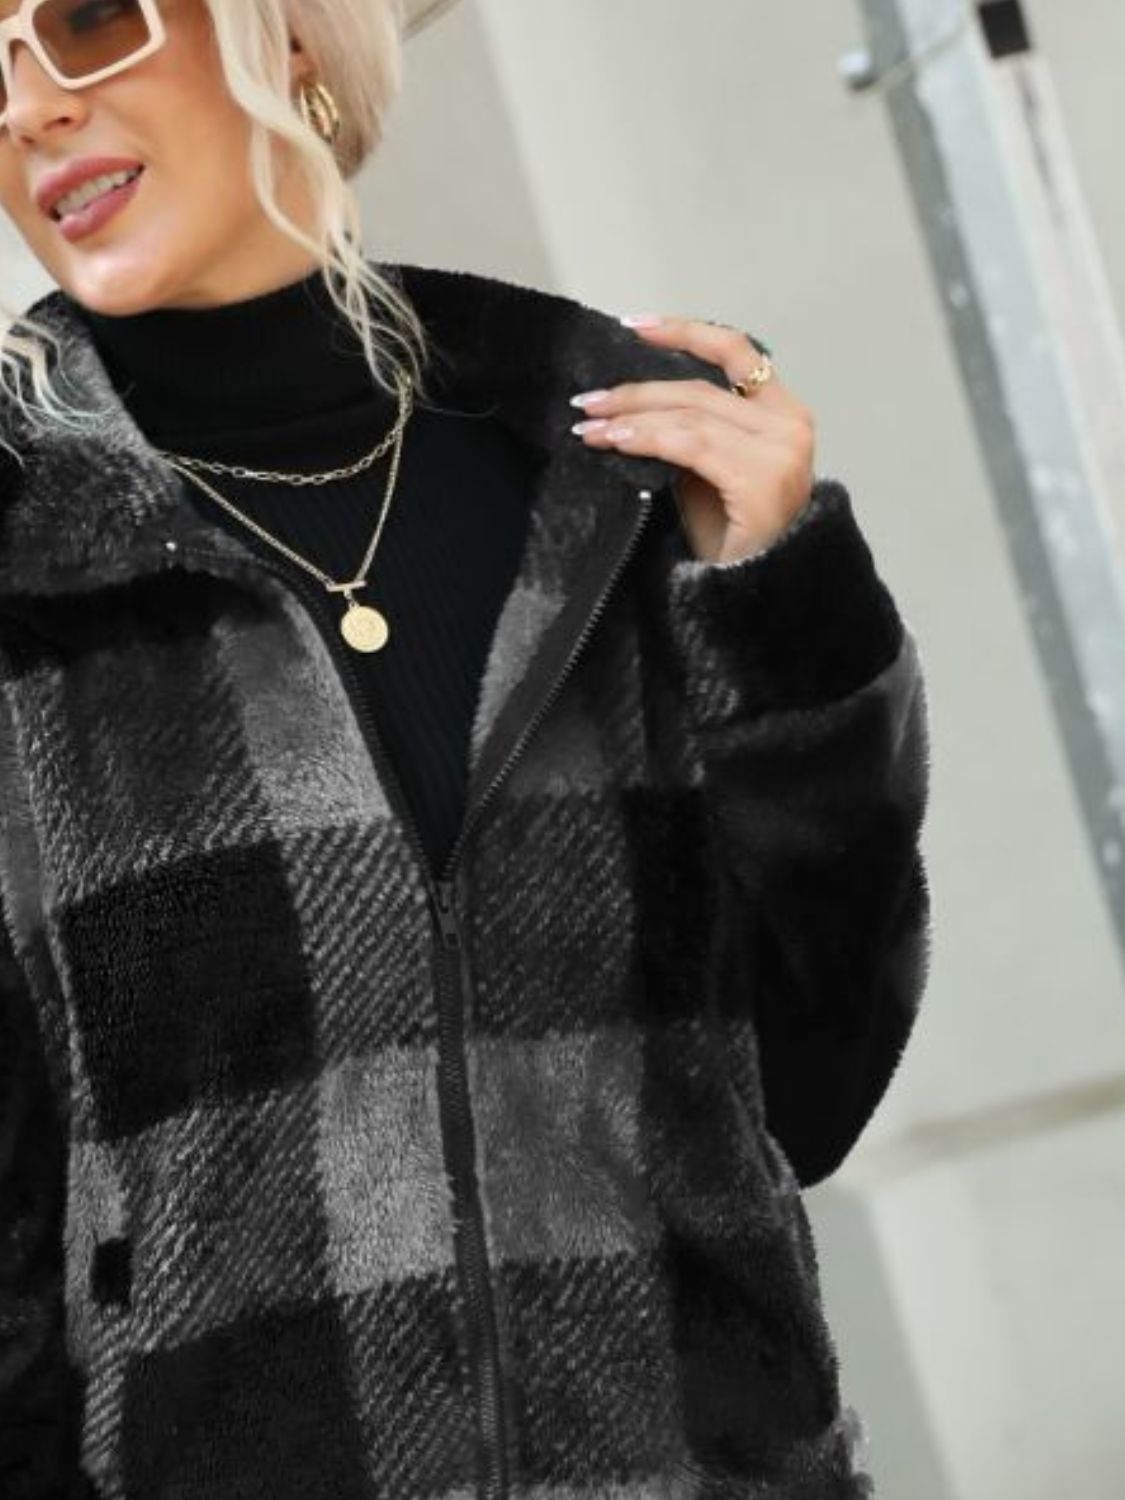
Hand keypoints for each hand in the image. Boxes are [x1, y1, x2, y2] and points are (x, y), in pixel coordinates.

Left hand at [571, 315, 815, 564]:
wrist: (751, 592)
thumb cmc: (731, 536)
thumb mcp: (712, 469)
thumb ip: (693, 429)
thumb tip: (632, 400)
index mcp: (784, 413)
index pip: (736, 351)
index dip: (685, 332)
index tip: (635, 326)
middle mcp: (790, 426)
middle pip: (699, 389)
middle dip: (636, 392)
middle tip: (588, 401)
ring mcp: (780, 454)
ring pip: (690, 415)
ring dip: (632, 418)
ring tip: (590, 427)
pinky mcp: (760, 481)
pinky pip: (690, 445)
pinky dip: (648, 438)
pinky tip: (616, 442)